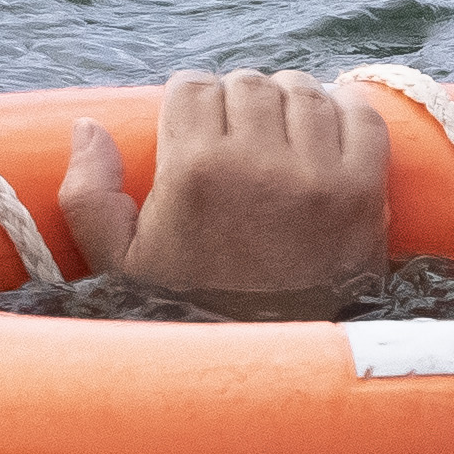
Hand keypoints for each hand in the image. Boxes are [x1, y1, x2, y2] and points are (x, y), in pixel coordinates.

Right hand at [57, 70, 390, 319]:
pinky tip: (331, 125)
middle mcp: (259, 164)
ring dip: (290, 101)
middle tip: (238, 134)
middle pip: (248, 83)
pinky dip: (348, 109)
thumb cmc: (189, 311)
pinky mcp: (366, 193)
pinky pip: (364, 117)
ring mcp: (319, 176)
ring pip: (305, 91)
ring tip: (281, 132)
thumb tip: (87, 126)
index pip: (192, 84)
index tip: (196, 123)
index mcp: (194, 172)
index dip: (190, 99)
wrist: (268, 371)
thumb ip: (88, 194)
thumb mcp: (119, 265)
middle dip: (237, 101)